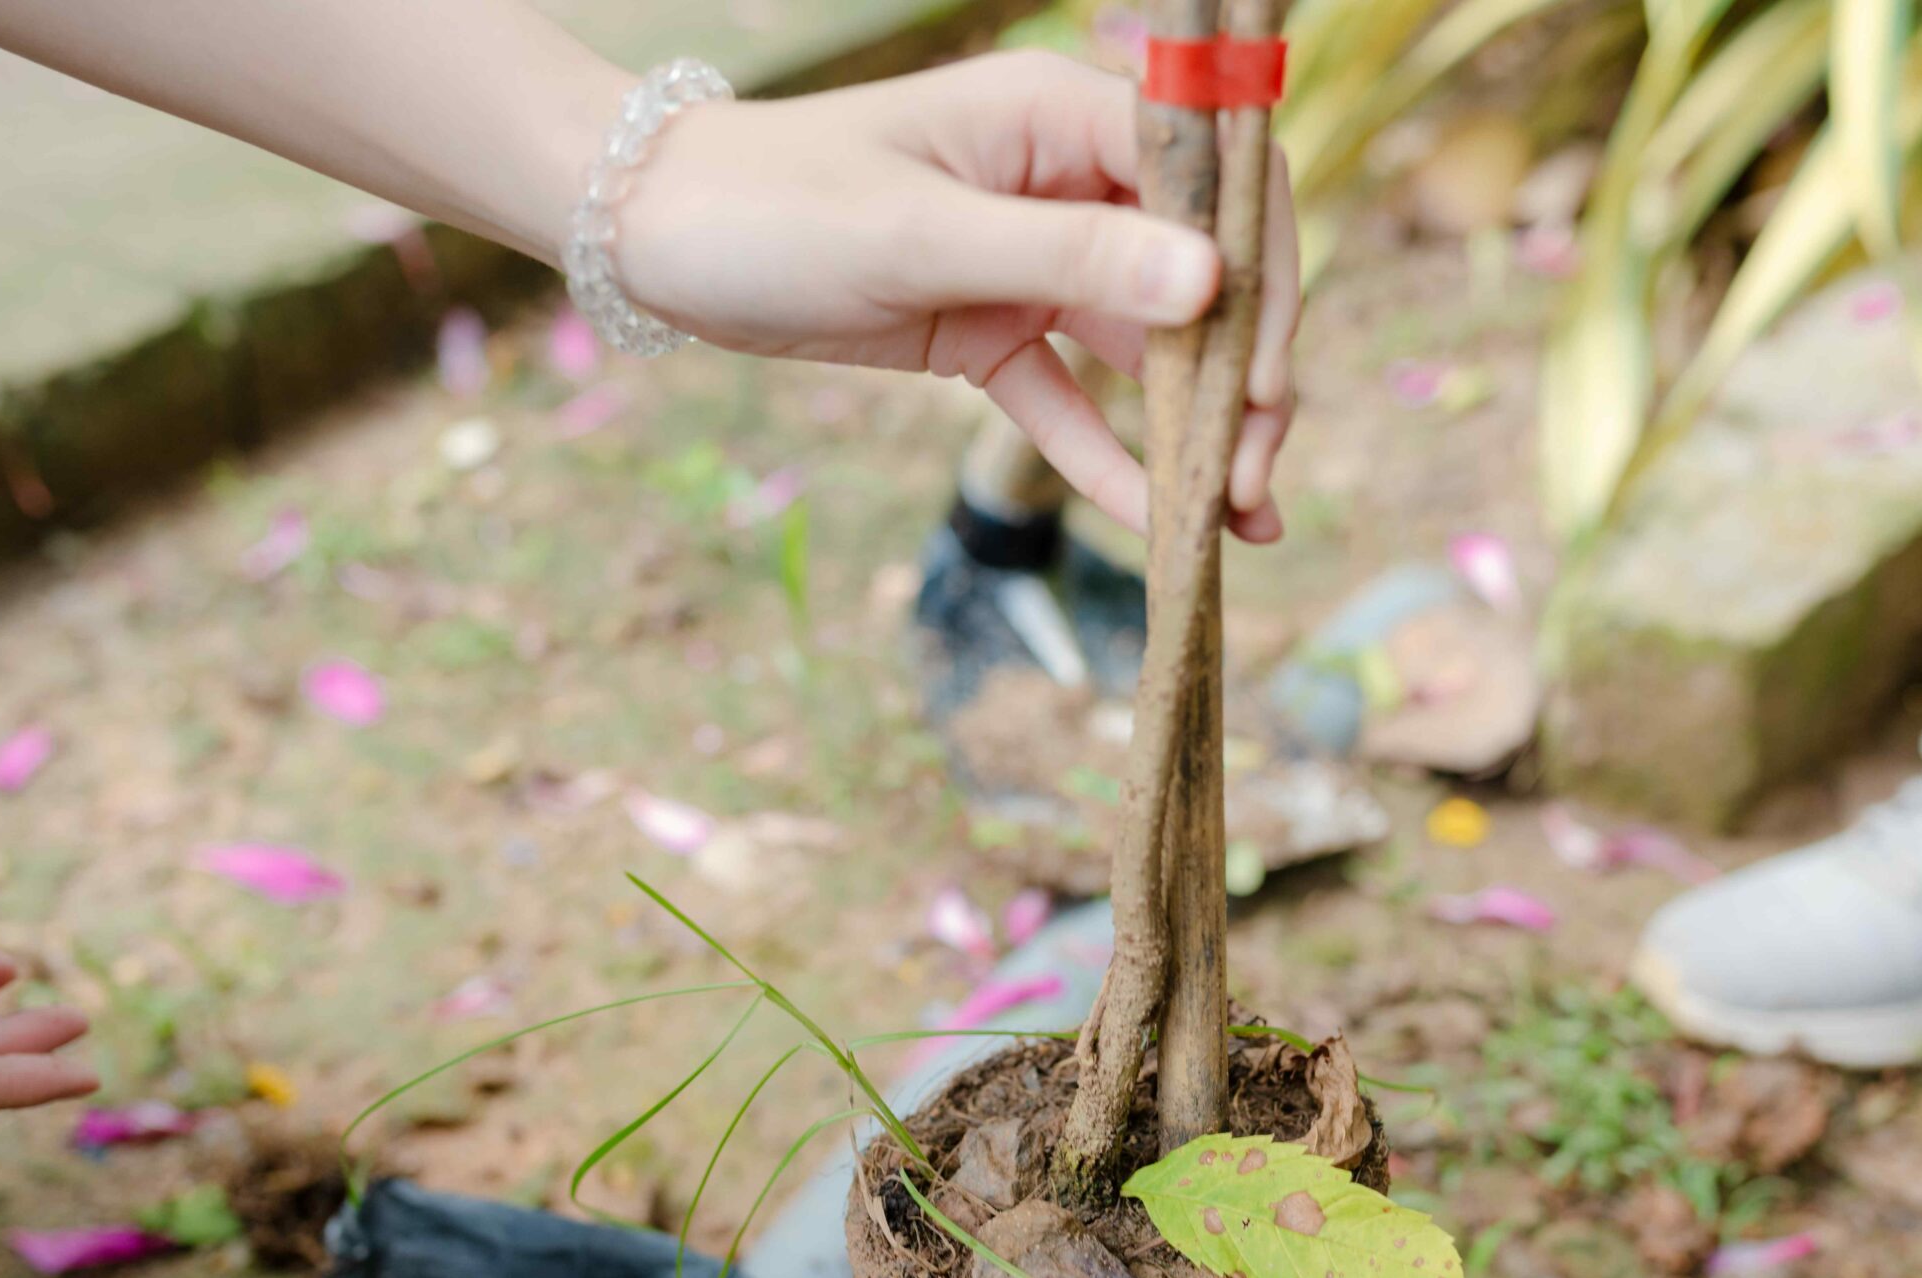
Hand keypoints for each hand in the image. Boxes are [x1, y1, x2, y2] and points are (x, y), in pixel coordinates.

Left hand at [620, 51, 1300, 542]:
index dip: (1261, 277)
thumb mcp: (921, 237)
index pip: (1211, 181)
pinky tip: (1155, 518)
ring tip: (1240, 516)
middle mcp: (1063, 180)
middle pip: (1197, 273)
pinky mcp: (988, 327)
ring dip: (1193, 427)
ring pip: (1145, 345)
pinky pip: (1068, 397)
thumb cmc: (772, 203)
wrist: (652, 237)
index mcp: (1058, 114)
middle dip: (1241, 371)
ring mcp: (1030, 258)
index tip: (1269, 375)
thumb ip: (1069, 262)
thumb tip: (1209, 286)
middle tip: (1258, 472)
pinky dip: (1109, 455)